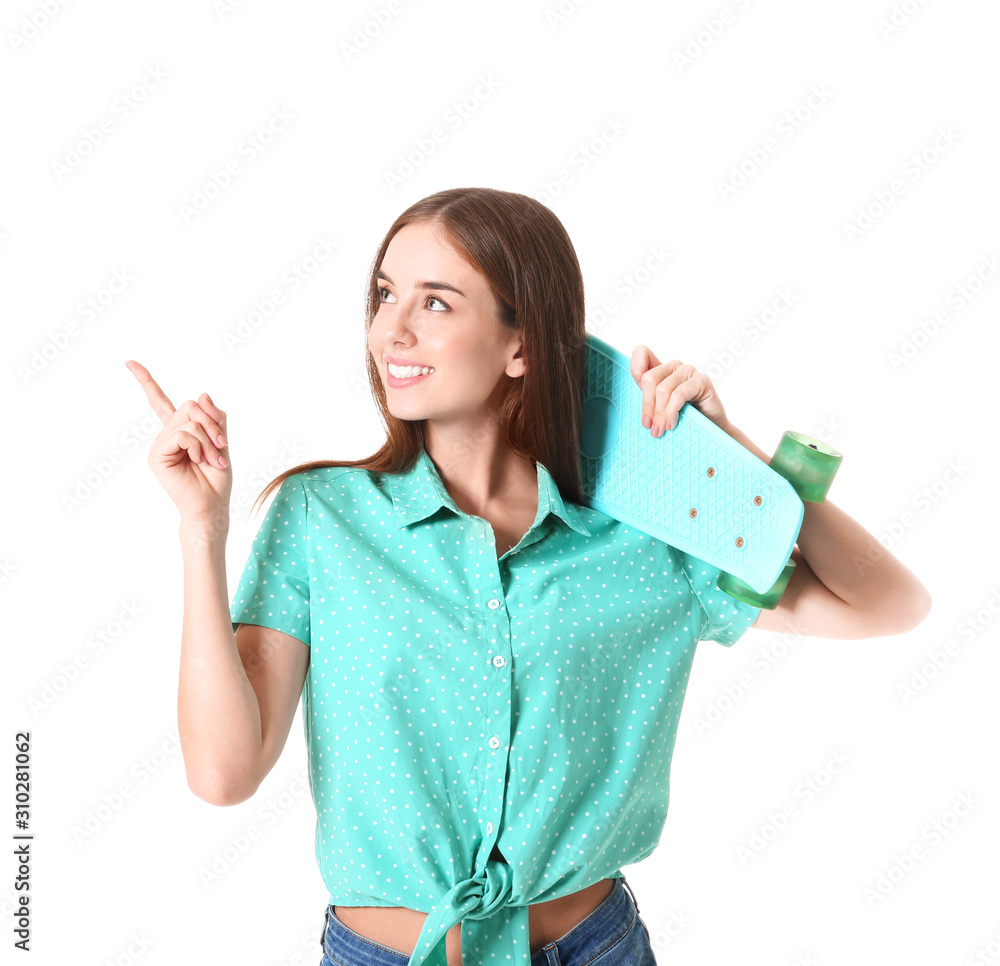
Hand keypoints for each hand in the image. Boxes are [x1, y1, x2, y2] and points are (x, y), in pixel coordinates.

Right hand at [125, 359, 232, 523]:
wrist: (211, 506)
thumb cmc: (216, 478)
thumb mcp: (222, 442)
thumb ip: (214, 418)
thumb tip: (202, 394)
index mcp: (179, 432)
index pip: (160, 403)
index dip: (146, 382)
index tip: (129, 362)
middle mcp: (165, 435)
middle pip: (189, 405)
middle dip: (212, 424)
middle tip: (221, 447)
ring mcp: (159, 445)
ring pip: (189, 420)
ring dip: (209, 439)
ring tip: (213, 459)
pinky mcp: (157, 455)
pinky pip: (183, 434)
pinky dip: (198, 446)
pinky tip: (200, 460)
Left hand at [629, 345, 731, 436]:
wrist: (709, 428)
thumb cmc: (683, 419)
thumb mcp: (659, 410)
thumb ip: (647, 404)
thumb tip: (636, 411)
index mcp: (660, 370)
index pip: (642, 353)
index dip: (635, 366)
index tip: (637, 389)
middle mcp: (673, 367)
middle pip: (649, 378)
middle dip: (647, 405)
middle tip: (650, 426)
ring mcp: (688, 371)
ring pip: (663, 389)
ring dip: (660, 414)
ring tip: (661, 430)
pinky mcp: (701, 380)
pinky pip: (679, 394)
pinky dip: (672, 412)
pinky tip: (672, 424)